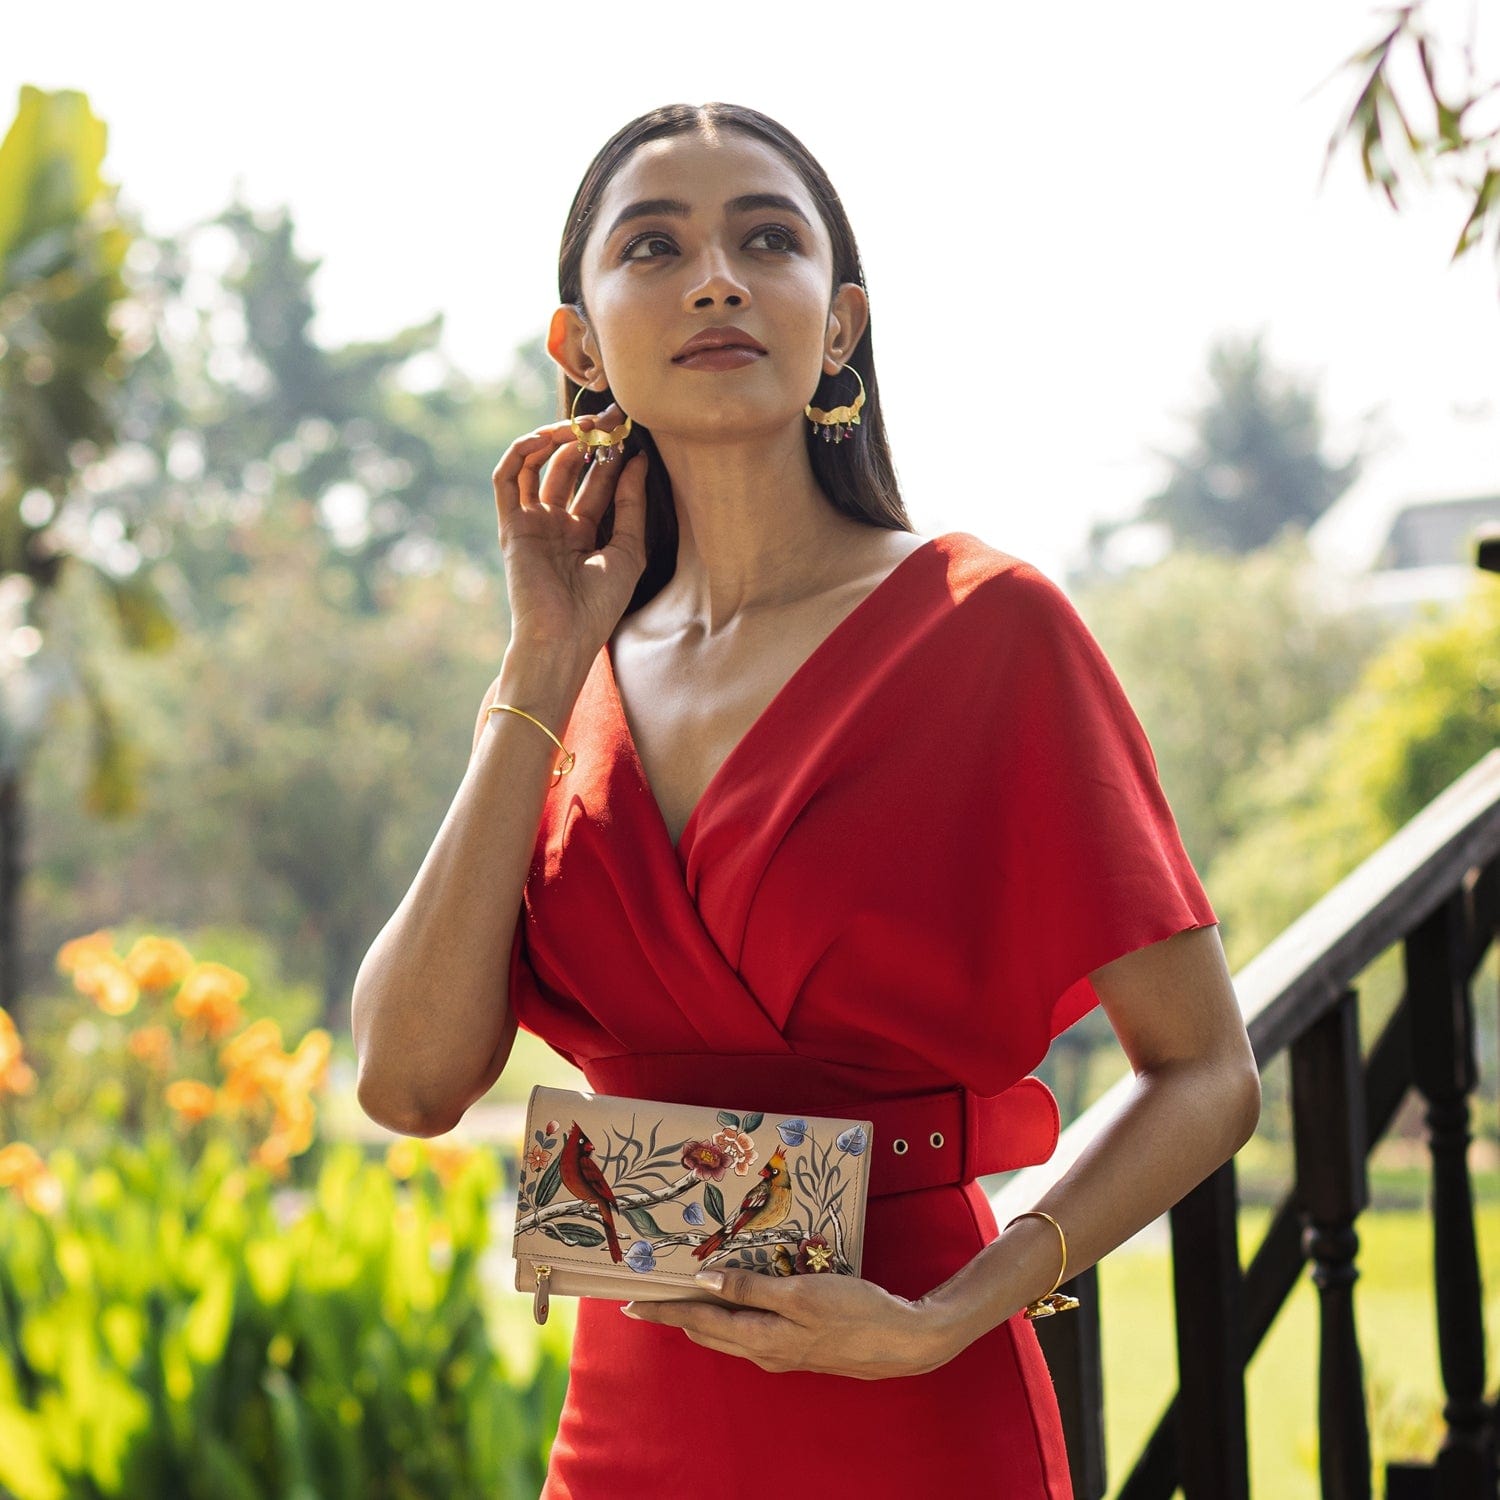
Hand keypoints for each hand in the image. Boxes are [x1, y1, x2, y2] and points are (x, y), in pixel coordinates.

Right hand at [491, 410, 648, 661]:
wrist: (564, 636)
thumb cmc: (599, 605)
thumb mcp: (628, 550)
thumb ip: (630, 504)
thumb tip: (638, 460)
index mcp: (583, 533)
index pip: (597, 483)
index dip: (612, 457)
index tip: (629, 433)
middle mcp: (555, 524)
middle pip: (568, 469)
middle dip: (587, 441)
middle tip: (607, 419)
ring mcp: (531, 523)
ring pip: (536, 467)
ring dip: (555, 441)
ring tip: (580, 425)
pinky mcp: (511, 525)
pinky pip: (507, 479)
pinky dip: (521, 453)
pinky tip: (547, 437)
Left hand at [621, 1268, 956, 1379]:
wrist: (904, 1341)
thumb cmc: (855, 1313)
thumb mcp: (801, 1293)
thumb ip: (751, 1287)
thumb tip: (704, 1280)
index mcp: (760, 1338)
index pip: (698, 1322)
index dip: (663, 1311)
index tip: (629, 1303)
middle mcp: (764, 1350)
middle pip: (708, 1331)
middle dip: (675, 1314)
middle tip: (646, 1295)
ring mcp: (782, 1350)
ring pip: (728, 1332)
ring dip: (702, 1314)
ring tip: (680, 1293)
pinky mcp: (799, 1344)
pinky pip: (750, 1329)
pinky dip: (731, 1313)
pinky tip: (734, 1297)